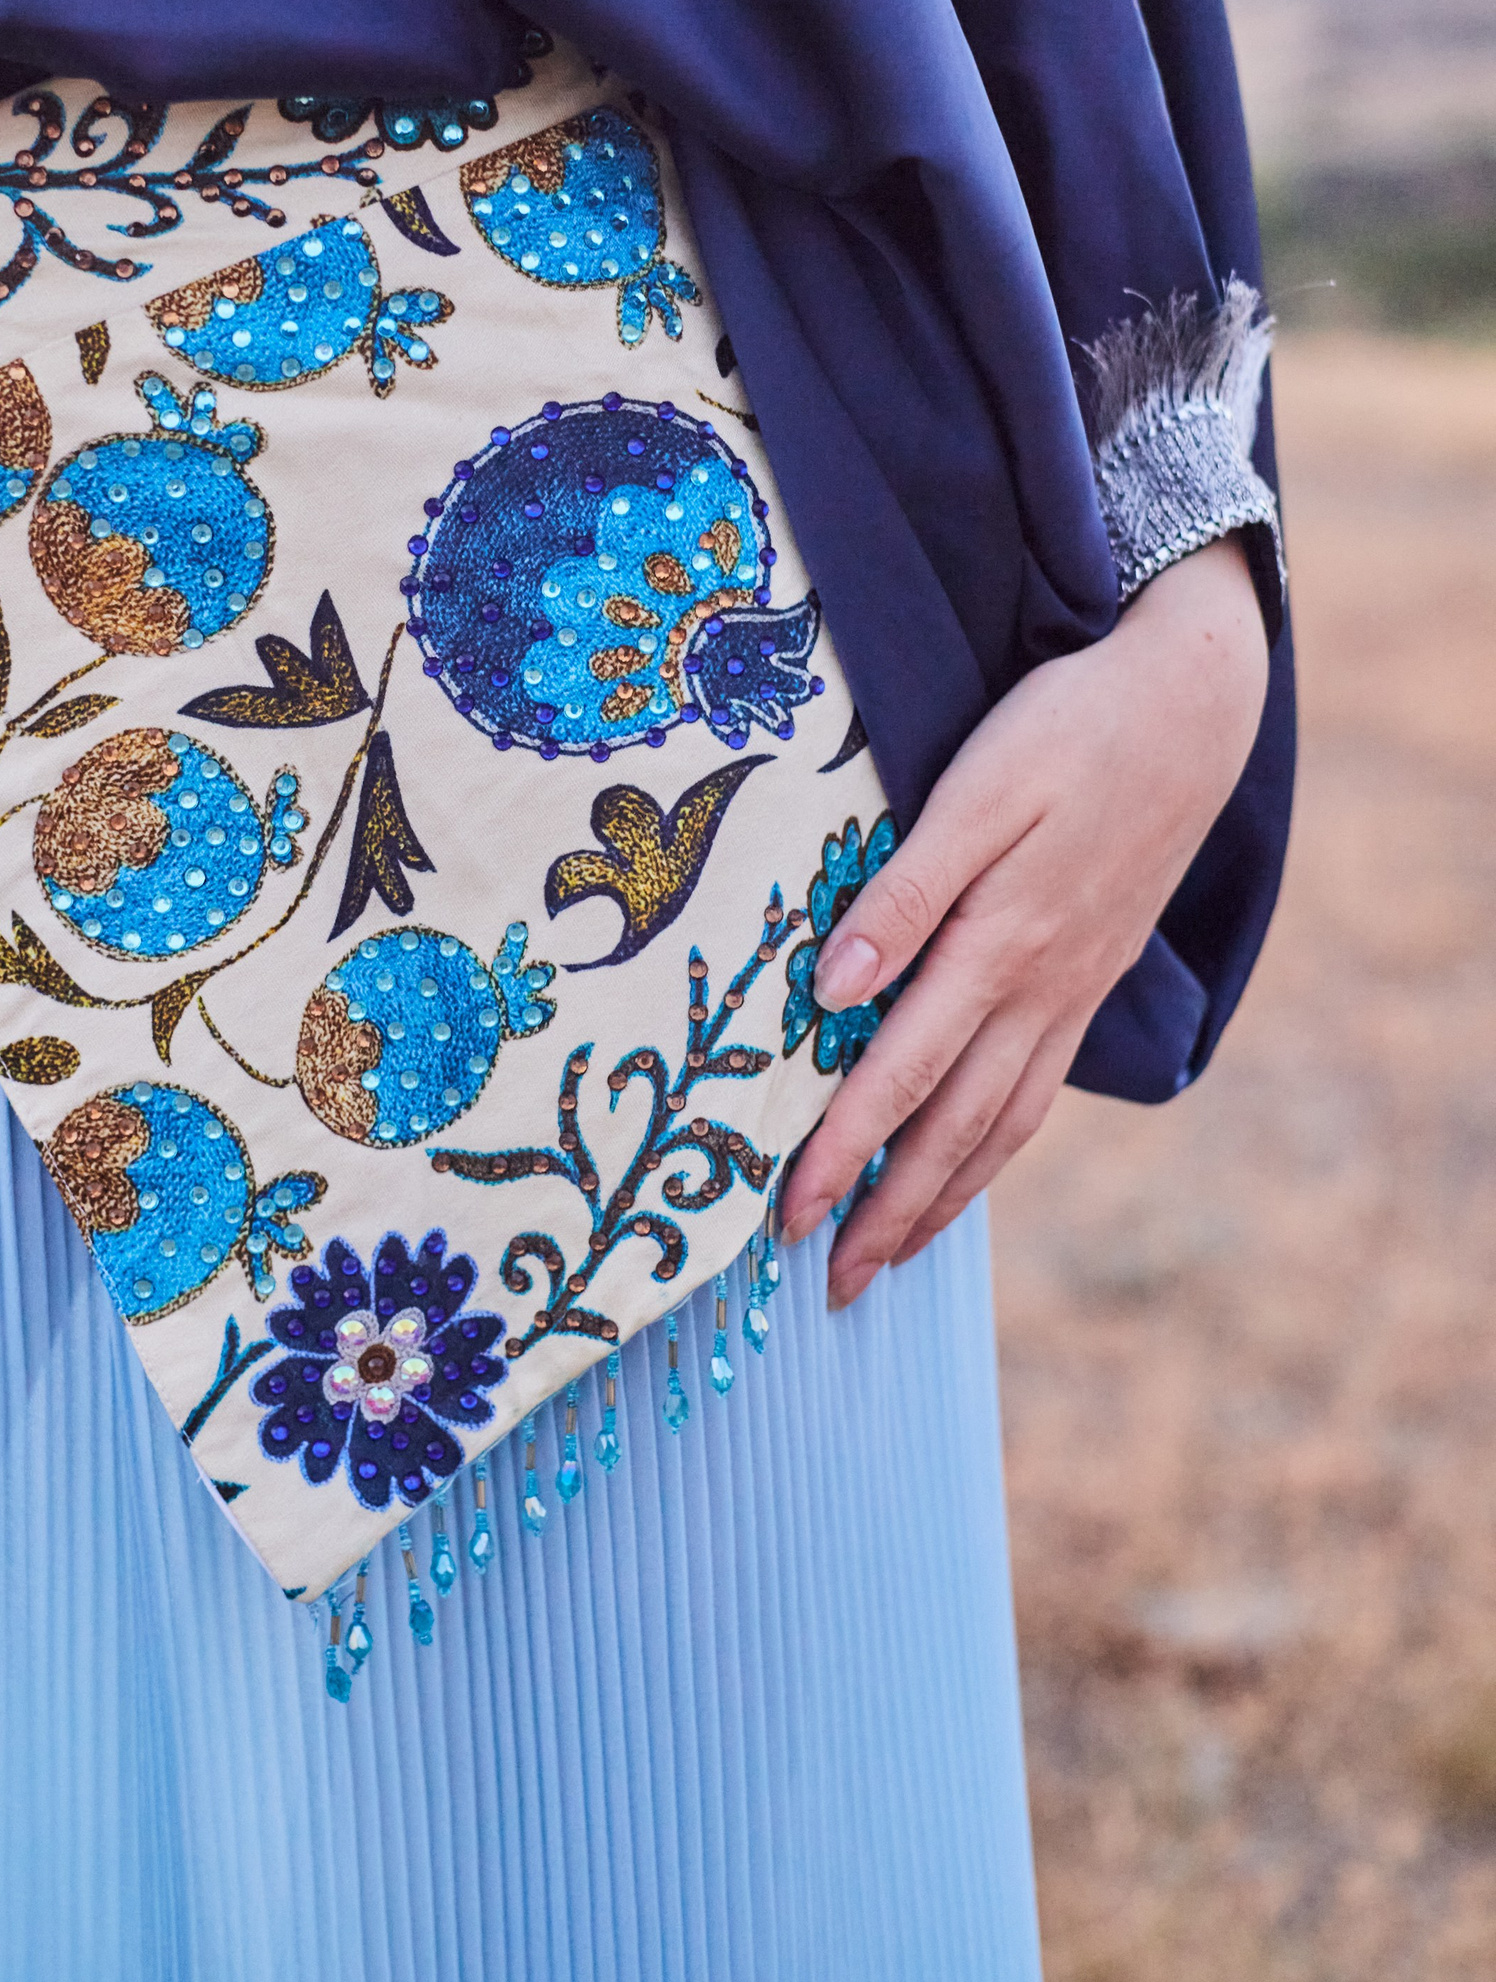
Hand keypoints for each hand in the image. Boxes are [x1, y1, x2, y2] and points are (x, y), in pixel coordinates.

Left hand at [784, 536, 1270, 1306]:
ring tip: (894, 1251)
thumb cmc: (1067, 727)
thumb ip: (903, 893)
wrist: (1191, 698)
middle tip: (835, 1282)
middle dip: (891, 1209)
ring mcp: (1076, 985)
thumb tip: (833, 989)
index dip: (845, 1151)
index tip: (791, 1216)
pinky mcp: (1095, 971)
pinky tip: (973, 1160)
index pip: (903, 1073)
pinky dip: (998, 1140)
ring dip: (946, 1194)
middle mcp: (1041, 985)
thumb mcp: (977, 791)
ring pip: (1006, 1119)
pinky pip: (1040, 1083)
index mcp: (1000, 943)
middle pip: (956, 1125)